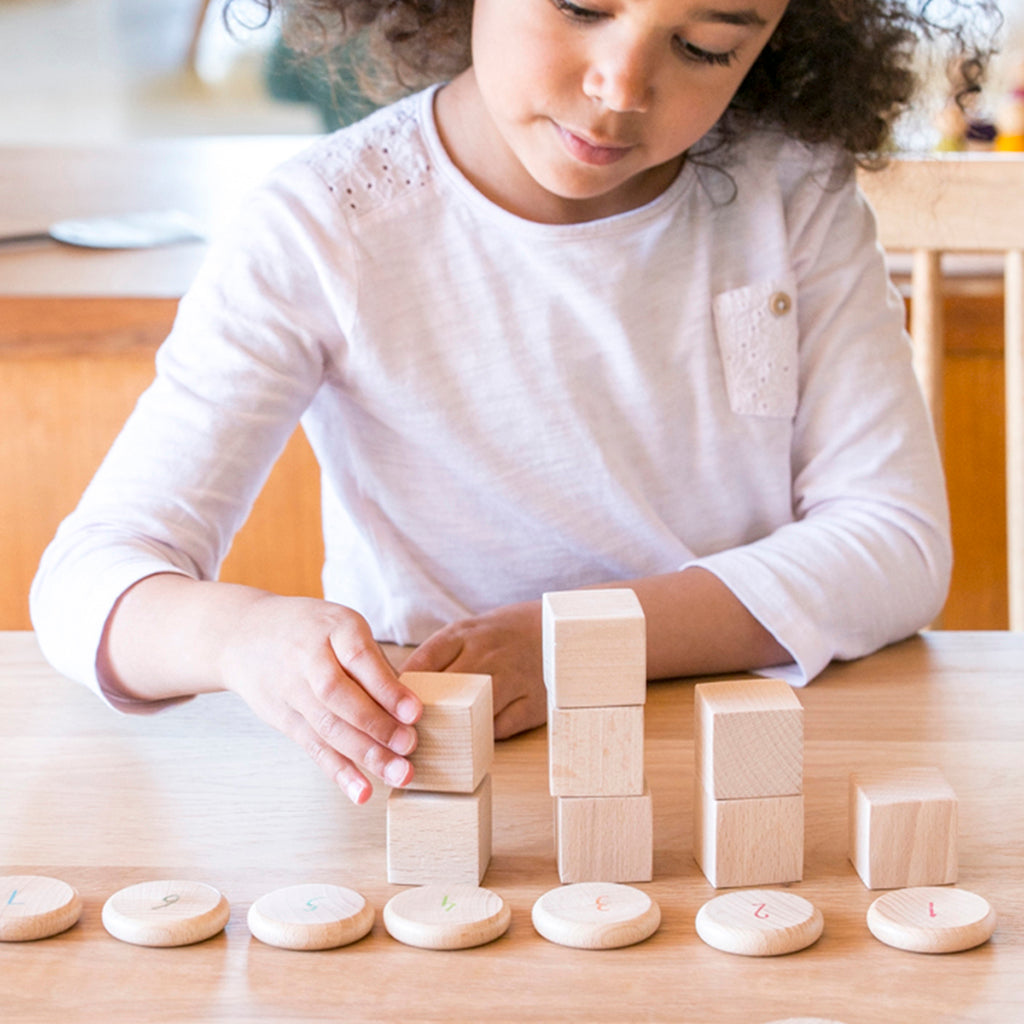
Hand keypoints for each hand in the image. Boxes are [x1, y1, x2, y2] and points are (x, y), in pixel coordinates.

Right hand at [218, 594, 422, 803]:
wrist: (244, 634)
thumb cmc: (311, 631)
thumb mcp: (344, 627)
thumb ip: (374, 664)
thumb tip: (409, 708)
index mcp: (333, 628)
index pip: (359, 659)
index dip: (387, 688)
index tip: (414, 712)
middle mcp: (308, 658)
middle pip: (340, 697)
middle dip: (377, 726)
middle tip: (410, 746)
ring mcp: (291, 690)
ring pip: (327, 727)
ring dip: (365, 755)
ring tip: (398, 774)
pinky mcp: (283, 718)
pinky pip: (313, 747)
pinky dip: (339, 772)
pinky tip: (362, 791)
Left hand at [402, 601, 546, 737]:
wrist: (556, 630)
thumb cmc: (502, 635)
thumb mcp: (466, 634)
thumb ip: (436, 659)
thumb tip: (394, 691)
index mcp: (462, 635)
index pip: (420, 664)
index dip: (398, 693)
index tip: (384, 713)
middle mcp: (486, 655)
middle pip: (442, 693)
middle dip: (419, 718)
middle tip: (401, 739)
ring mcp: (511, 680)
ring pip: (469, 714)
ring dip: (449, 732)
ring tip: (432, 747)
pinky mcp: (532, 704)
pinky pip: (498, 729)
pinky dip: (482, 737)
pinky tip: (473, 740)